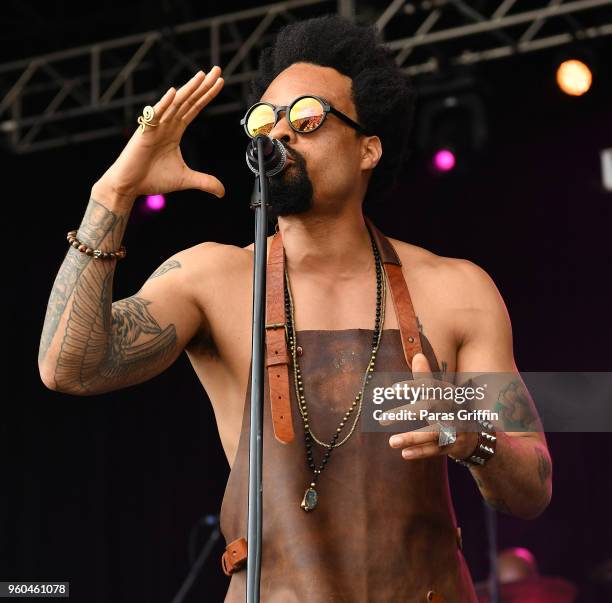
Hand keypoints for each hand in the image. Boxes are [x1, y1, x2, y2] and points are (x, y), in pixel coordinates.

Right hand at [94, 67, 225, 204]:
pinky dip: (164, 104)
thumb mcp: (185, 180)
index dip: (207, 95)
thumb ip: (204, 182)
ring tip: (202, 76)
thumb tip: (222, 192)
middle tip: (217, 70)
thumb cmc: (152, 179)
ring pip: (175, 104)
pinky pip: (155, 116)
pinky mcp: (144, 133)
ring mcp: (155, 126)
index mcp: (175, 130)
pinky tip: (173, 93)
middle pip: (188, 100)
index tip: (220, 83)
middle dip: (203, 86)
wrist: (129, 186)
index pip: (194, 108)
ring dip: (188, 89)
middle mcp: (166, 124)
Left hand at [382, 353, 478, 460]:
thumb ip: (426, 377)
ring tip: (392, 442)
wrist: (476, 435)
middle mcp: (452, 408)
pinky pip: (436, 449)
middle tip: (382, 419)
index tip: (393, 390)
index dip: (412, 387)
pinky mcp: (454, 445)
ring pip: (432, 433)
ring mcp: (455, 427)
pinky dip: (421, 452)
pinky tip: (405, 453)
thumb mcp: (441, 392)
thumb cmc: (450, 409)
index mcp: (447, 392)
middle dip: (405, 414)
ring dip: (412, 438)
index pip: (429, 387)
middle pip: (428, 408)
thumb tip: (417, 355)